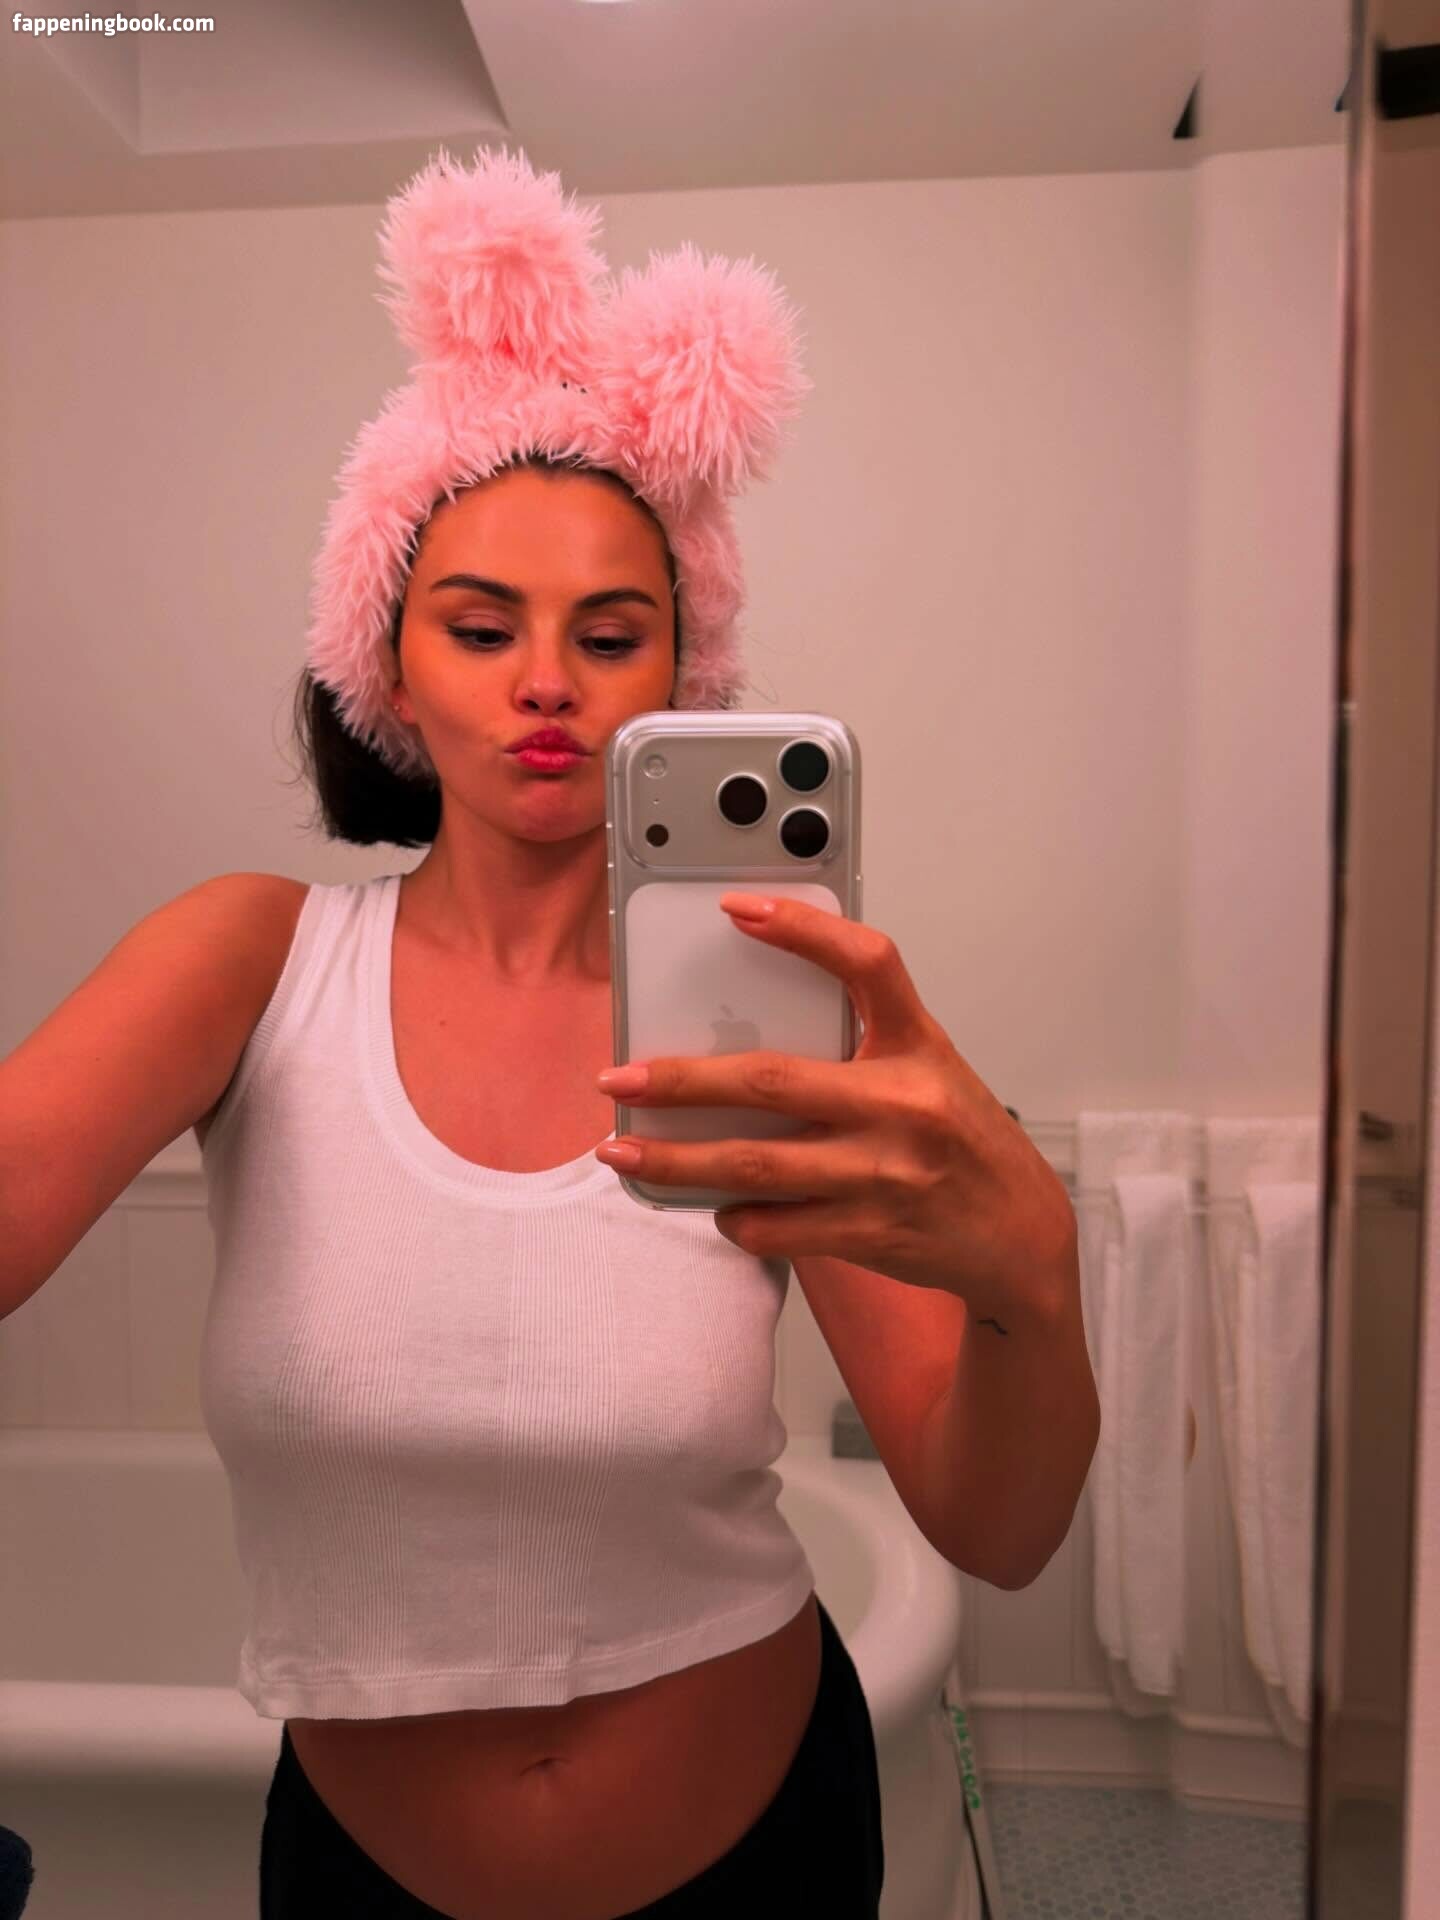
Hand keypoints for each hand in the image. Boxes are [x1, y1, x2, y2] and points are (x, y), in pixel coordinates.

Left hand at [595, 893, 1076, 1328]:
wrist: (1022, 1237)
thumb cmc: (963, 1142)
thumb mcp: (930, 1071)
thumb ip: (861, 1046)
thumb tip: (749, 1031)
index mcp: (921, 1047)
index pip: (868, 964)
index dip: (803, 930)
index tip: (737, 909)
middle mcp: (903, 1104)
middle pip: (770, 1080)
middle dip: (682, 1081)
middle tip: (620, 1079)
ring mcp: (884, 1174)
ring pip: (755, 1163)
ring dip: (677, 1160)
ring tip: (623, 1152)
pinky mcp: (869, 1232)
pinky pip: (774, 1224)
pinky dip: (733, 1215)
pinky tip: (716, 1204)